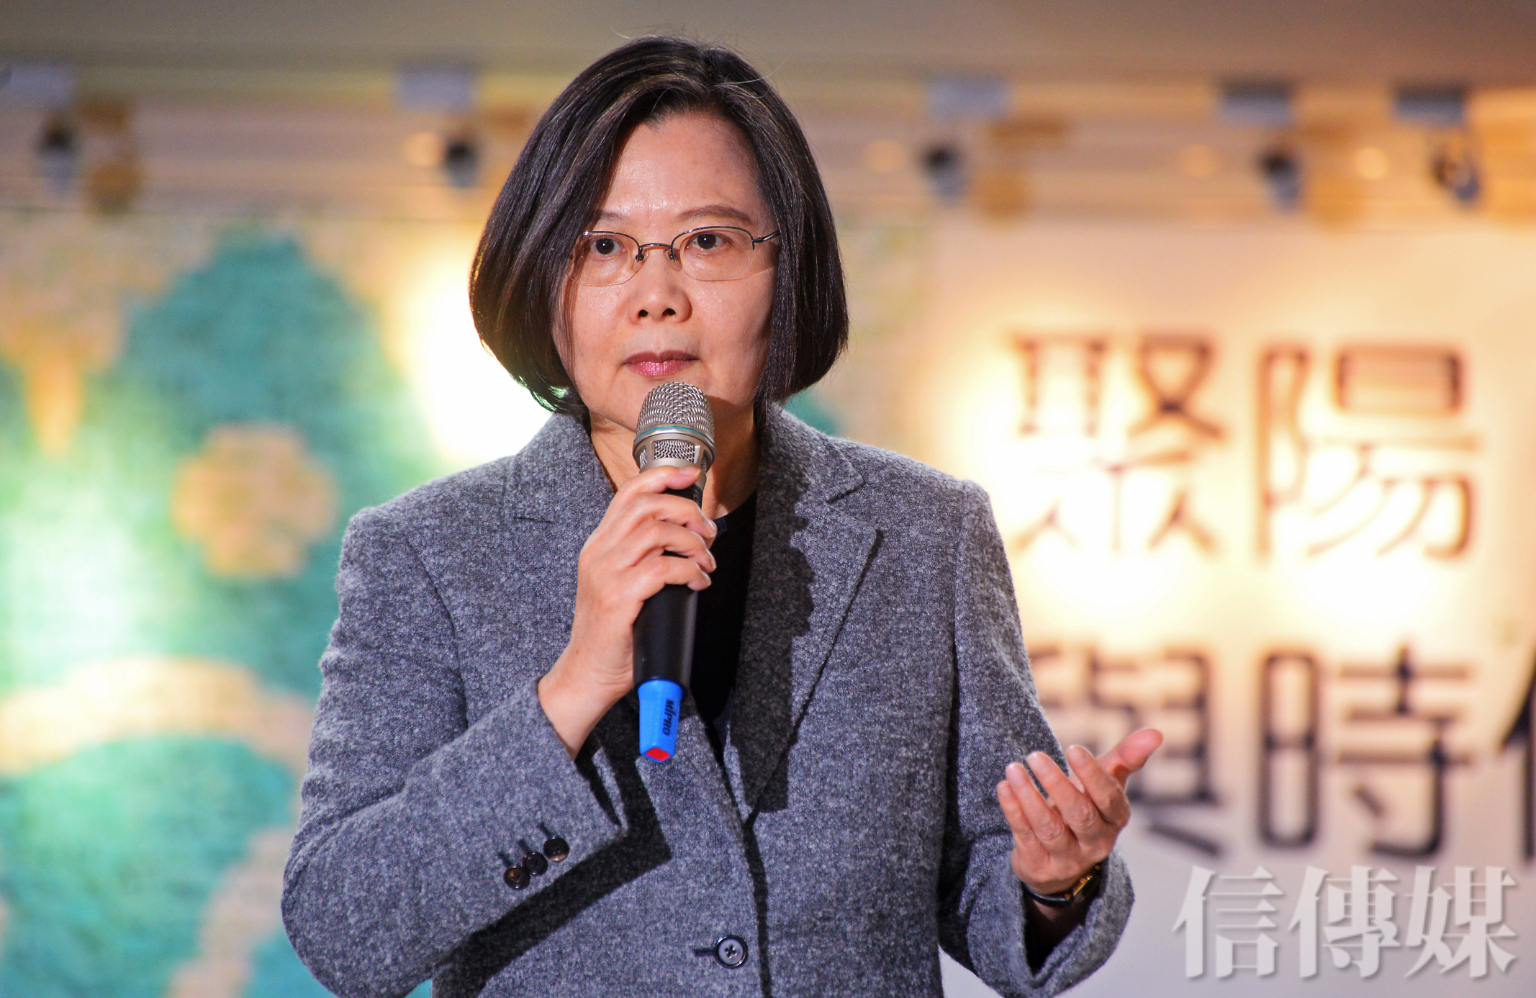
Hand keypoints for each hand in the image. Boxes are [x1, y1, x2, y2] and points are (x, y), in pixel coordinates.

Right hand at [538, 464, 717, 756]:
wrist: (587, 674)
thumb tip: (688, 537)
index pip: (629, 493)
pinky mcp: (618, 598)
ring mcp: (606, 574)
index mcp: (599, 544)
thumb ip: (643, 557)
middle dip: (688, 511)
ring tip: (705, 563)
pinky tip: (697, 583)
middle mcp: (598, 553)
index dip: (663, 476)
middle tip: (708, 533)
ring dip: (693, 544)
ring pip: (658, 532)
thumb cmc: (614, 633)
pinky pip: (662, 569)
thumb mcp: (622, 583)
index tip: (692, 475)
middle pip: (648, 505)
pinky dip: (689, 571)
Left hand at [996, 728, 1162, 895]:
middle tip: (1035, 755)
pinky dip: (1013, 810)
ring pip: (1048, 827)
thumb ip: (1126, 758)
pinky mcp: (1040, 865)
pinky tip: (1004, 787)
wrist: (1059, 857)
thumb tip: (1156, 732)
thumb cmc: (1086, 806)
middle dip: (1056, 784)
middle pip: (1079, 814)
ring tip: (1013, 768)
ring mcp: (1067, 858)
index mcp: (1115, 819)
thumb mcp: (1106, 784)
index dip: (1092, 774)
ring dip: (1028, 796)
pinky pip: (1025, 837)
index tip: (1073, 749)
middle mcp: (1096, 842)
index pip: (1109, 798)